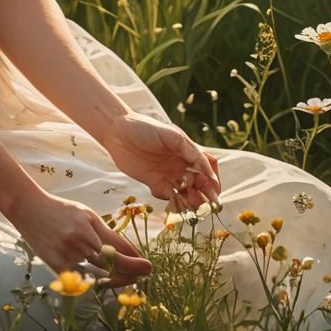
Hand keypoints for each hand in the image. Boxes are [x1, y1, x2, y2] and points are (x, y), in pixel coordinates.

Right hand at [3, 186, 151, 289]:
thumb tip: (132, 253)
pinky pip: (81, 281)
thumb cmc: (62, 210)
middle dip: (129, 273)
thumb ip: (108, 235)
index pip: (117, 251)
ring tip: (126, 277)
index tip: (149, 267)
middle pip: (110, 267)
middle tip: (141, 273)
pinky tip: (103, 280)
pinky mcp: (56, 267)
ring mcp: (66, 257)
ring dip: (115, 279)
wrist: (29, 209)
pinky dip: (94, 282)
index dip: (135, 262)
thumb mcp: (87, 216)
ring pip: (97, 277)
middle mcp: (78, 243)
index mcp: (87, 228)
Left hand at [102, 112, 221, 213]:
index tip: (212, 188)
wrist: (117, 131)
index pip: (208, 169)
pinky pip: (170, 198)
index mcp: (188, 153)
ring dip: (192, 201)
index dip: (213, 180)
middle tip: (204, 201)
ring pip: (187, 194)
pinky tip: (172, 200)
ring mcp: (169, 176)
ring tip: (189, 200)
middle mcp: (181, 166)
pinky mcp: (155, 184)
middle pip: (200, 185)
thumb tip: (210, 172)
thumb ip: (192, 152)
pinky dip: (174, 203)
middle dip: (205, 195)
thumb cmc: (145, 128)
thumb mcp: (172, 135)